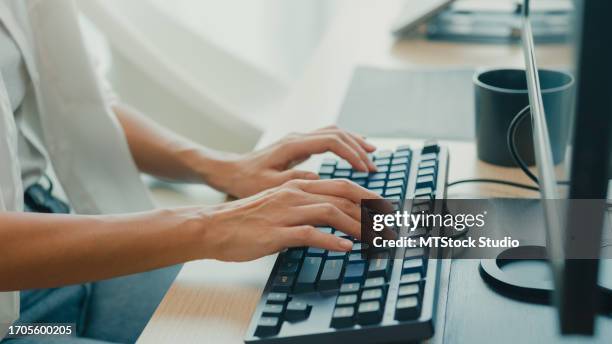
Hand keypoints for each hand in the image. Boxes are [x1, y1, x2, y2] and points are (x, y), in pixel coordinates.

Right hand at [199, 179, 381, 261]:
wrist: (213, 226)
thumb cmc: (244, 219)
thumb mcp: (277, 204)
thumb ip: (301, 205)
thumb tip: (324, 215)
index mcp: (297, 186)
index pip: (340, 185)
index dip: (365, 195)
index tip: (382, 206)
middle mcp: (295, 194)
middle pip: (342, 195)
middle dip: (369, 208)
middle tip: (387, 222)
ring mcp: (286, 212)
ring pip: (330, 213)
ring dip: (356, 226)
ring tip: (373, 238)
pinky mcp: (276, 231)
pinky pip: (310, 234)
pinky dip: (331, 240)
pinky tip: (345, 248)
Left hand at [212, 126, 377, 197]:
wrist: (230, 171)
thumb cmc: (245, 180)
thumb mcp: (268, 186)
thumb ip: (294, 182)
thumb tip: (319, 182)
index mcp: (292, 146)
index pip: (331, 142)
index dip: (351, 154)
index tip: (365, 169)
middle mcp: (297, 138)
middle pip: (337, 134)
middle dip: (358, 149)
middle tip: (373, 167)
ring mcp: (299, 140)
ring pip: (334, 133)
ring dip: (354, 143)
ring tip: (371, 157)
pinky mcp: (299, 146)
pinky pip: (328, 138)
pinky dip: (344, 144)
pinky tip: (353, 154)